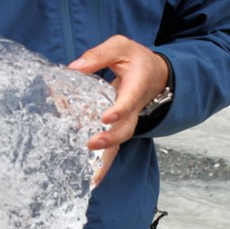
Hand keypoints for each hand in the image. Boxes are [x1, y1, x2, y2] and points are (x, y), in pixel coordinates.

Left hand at [68, 35, 169, 185]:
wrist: (155, 75)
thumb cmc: (136, 60)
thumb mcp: (120, 47)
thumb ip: (98, 55)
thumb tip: (73, 68)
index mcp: (136, 86)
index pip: (129, 100)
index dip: (119, 110)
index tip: (106, 118)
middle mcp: (133, 109)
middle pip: (125, 129)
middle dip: (110, 139)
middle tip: (91, 144)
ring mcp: (126, 121)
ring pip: (118, 144)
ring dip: (104, 162)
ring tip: (90, 180)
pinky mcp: (118, 129)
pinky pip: (111, 148)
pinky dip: (101, 165)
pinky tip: (89, 181)